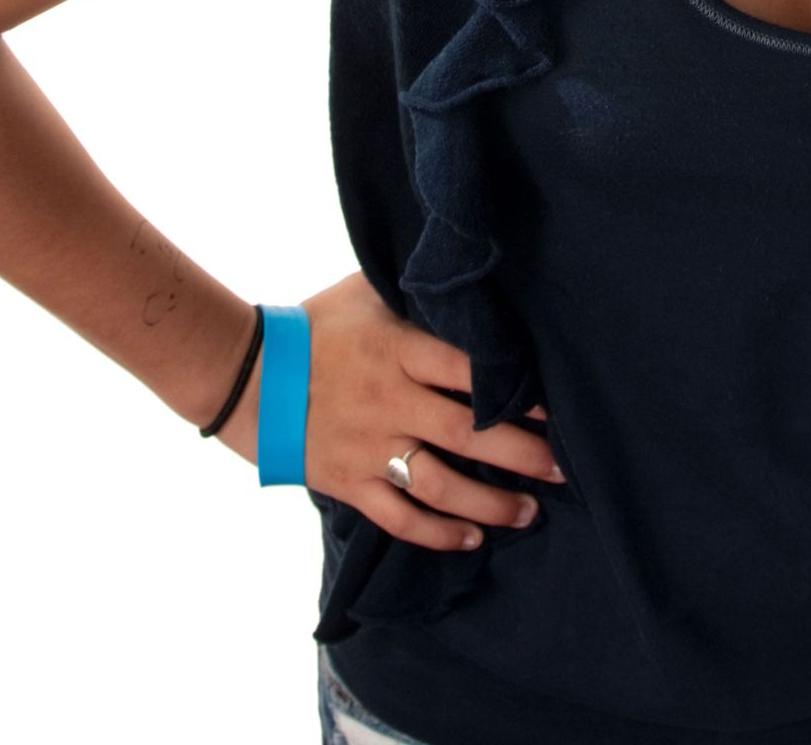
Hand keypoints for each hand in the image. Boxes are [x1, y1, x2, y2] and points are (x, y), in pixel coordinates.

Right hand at [212, 269, 561, 549]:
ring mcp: (367, 446)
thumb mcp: (366, 291)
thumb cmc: (315, 324)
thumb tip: (463, 272)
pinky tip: (472, 539)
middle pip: (466, 432)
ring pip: (438, 483)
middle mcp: (389, 400)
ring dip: (489, 502)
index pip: (469, 370)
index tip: (556, 407)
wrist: (246, 372)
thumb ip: (414, 292)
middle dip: (521, 453)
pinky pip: (397, 516)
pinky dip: (437, 532)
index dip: (515, 390)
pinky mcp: (347, 481)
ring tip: (530, 511)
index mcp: (397, 350)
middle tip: (564, 469)